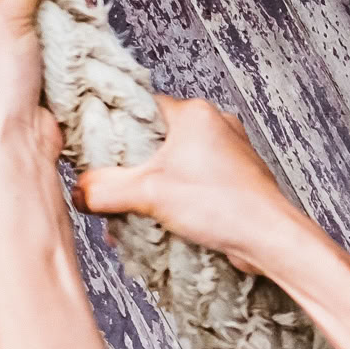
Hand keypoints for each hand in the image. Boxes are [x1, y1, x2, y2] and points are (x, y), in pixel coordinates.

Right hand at [75, 98, 300, 274]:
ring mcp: (228, 153)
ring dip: (154, 189)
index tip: (98, 152)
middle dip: (133, 170)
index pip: (141, 109)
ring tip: (136, 212)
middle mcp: (215, 126)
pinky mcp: (235, 179)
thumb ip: (105, 190)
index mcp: (195, 113)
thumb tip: (80, 191)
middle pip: (156, 141)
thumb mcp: (148, 194)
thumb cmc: (223, 205)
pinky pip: (194, 183)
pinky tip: (163, 222)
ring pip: (176, 165)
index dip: (115, 130)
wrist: (269, 238)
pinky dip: (177, 199)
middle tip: (116, 190)